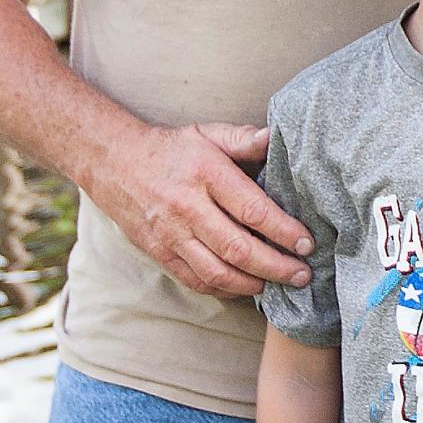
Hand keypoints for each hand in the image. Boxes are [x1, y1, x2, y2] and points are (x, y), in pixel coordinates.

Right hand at [83, 120, 312, 296]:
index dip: (284, 231)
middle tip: (303, 274)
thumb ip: (243, 138)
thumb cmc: (172, 149)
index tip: (308, 244)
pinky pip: (195, 280)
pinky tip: (246, 287)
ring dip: (253, 284)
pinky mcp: (159, 253)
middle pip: (238, 249)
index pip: (252, 211)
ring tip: (280, 285)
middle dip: (276, 266)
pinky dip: (225, 289)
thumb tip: (275, 138)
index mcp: (206, 175)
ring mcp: (171, 235)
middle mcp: (187, 209)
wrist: (114, 162)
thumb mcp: (208, 133)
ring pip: (217, 272)